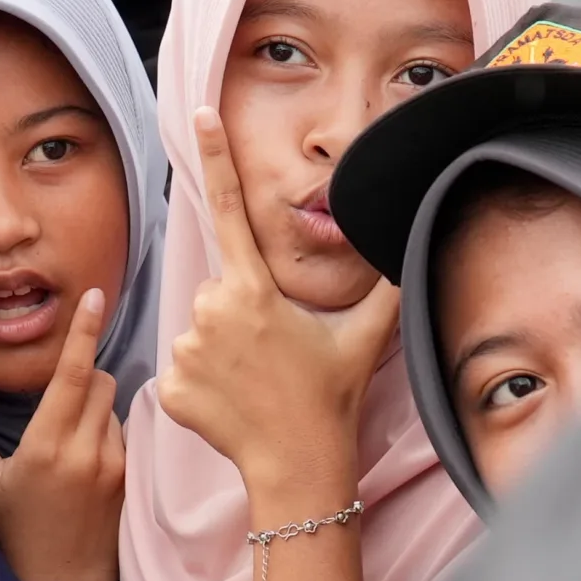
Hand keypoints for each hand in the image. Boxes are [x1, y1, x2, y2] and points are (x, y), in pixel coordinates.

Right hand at [0, 289, 123, 580]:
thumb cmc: (10, 535)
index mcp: (47, 446)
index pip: (73, 372)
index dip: (82, 330)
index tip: (92, 295)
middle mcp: (88, 450)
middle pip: (99, 379)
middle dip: (79, 374)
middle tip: (52, 399)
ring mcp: (115, 465)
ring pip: (112, 405)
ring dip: (91, 404)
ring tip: (64, 437)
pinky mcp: (130, 479)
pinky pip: (121, 432)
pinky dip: (102, 429)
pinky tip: (81, 457)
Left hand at [157, 110, 397, 491]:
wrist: (299, 465)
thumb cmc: (331, 397)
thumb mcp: (367, 334)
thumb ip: (385, 282)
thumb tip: (411, 242)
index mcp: (255, 289)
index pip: (231, 208)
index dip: (214, 158)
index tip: (198, 115)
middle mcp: (212, 310)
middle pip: (219, 289)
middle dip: (242, 312)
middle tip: (274, 352)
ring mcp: (185, 348)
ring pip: (199, 329)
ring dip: (223, 348)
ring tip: (256, 379)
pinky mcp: (170, 385)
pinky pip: (183, 369)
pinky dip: (205, 382)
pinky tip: (232, 401)